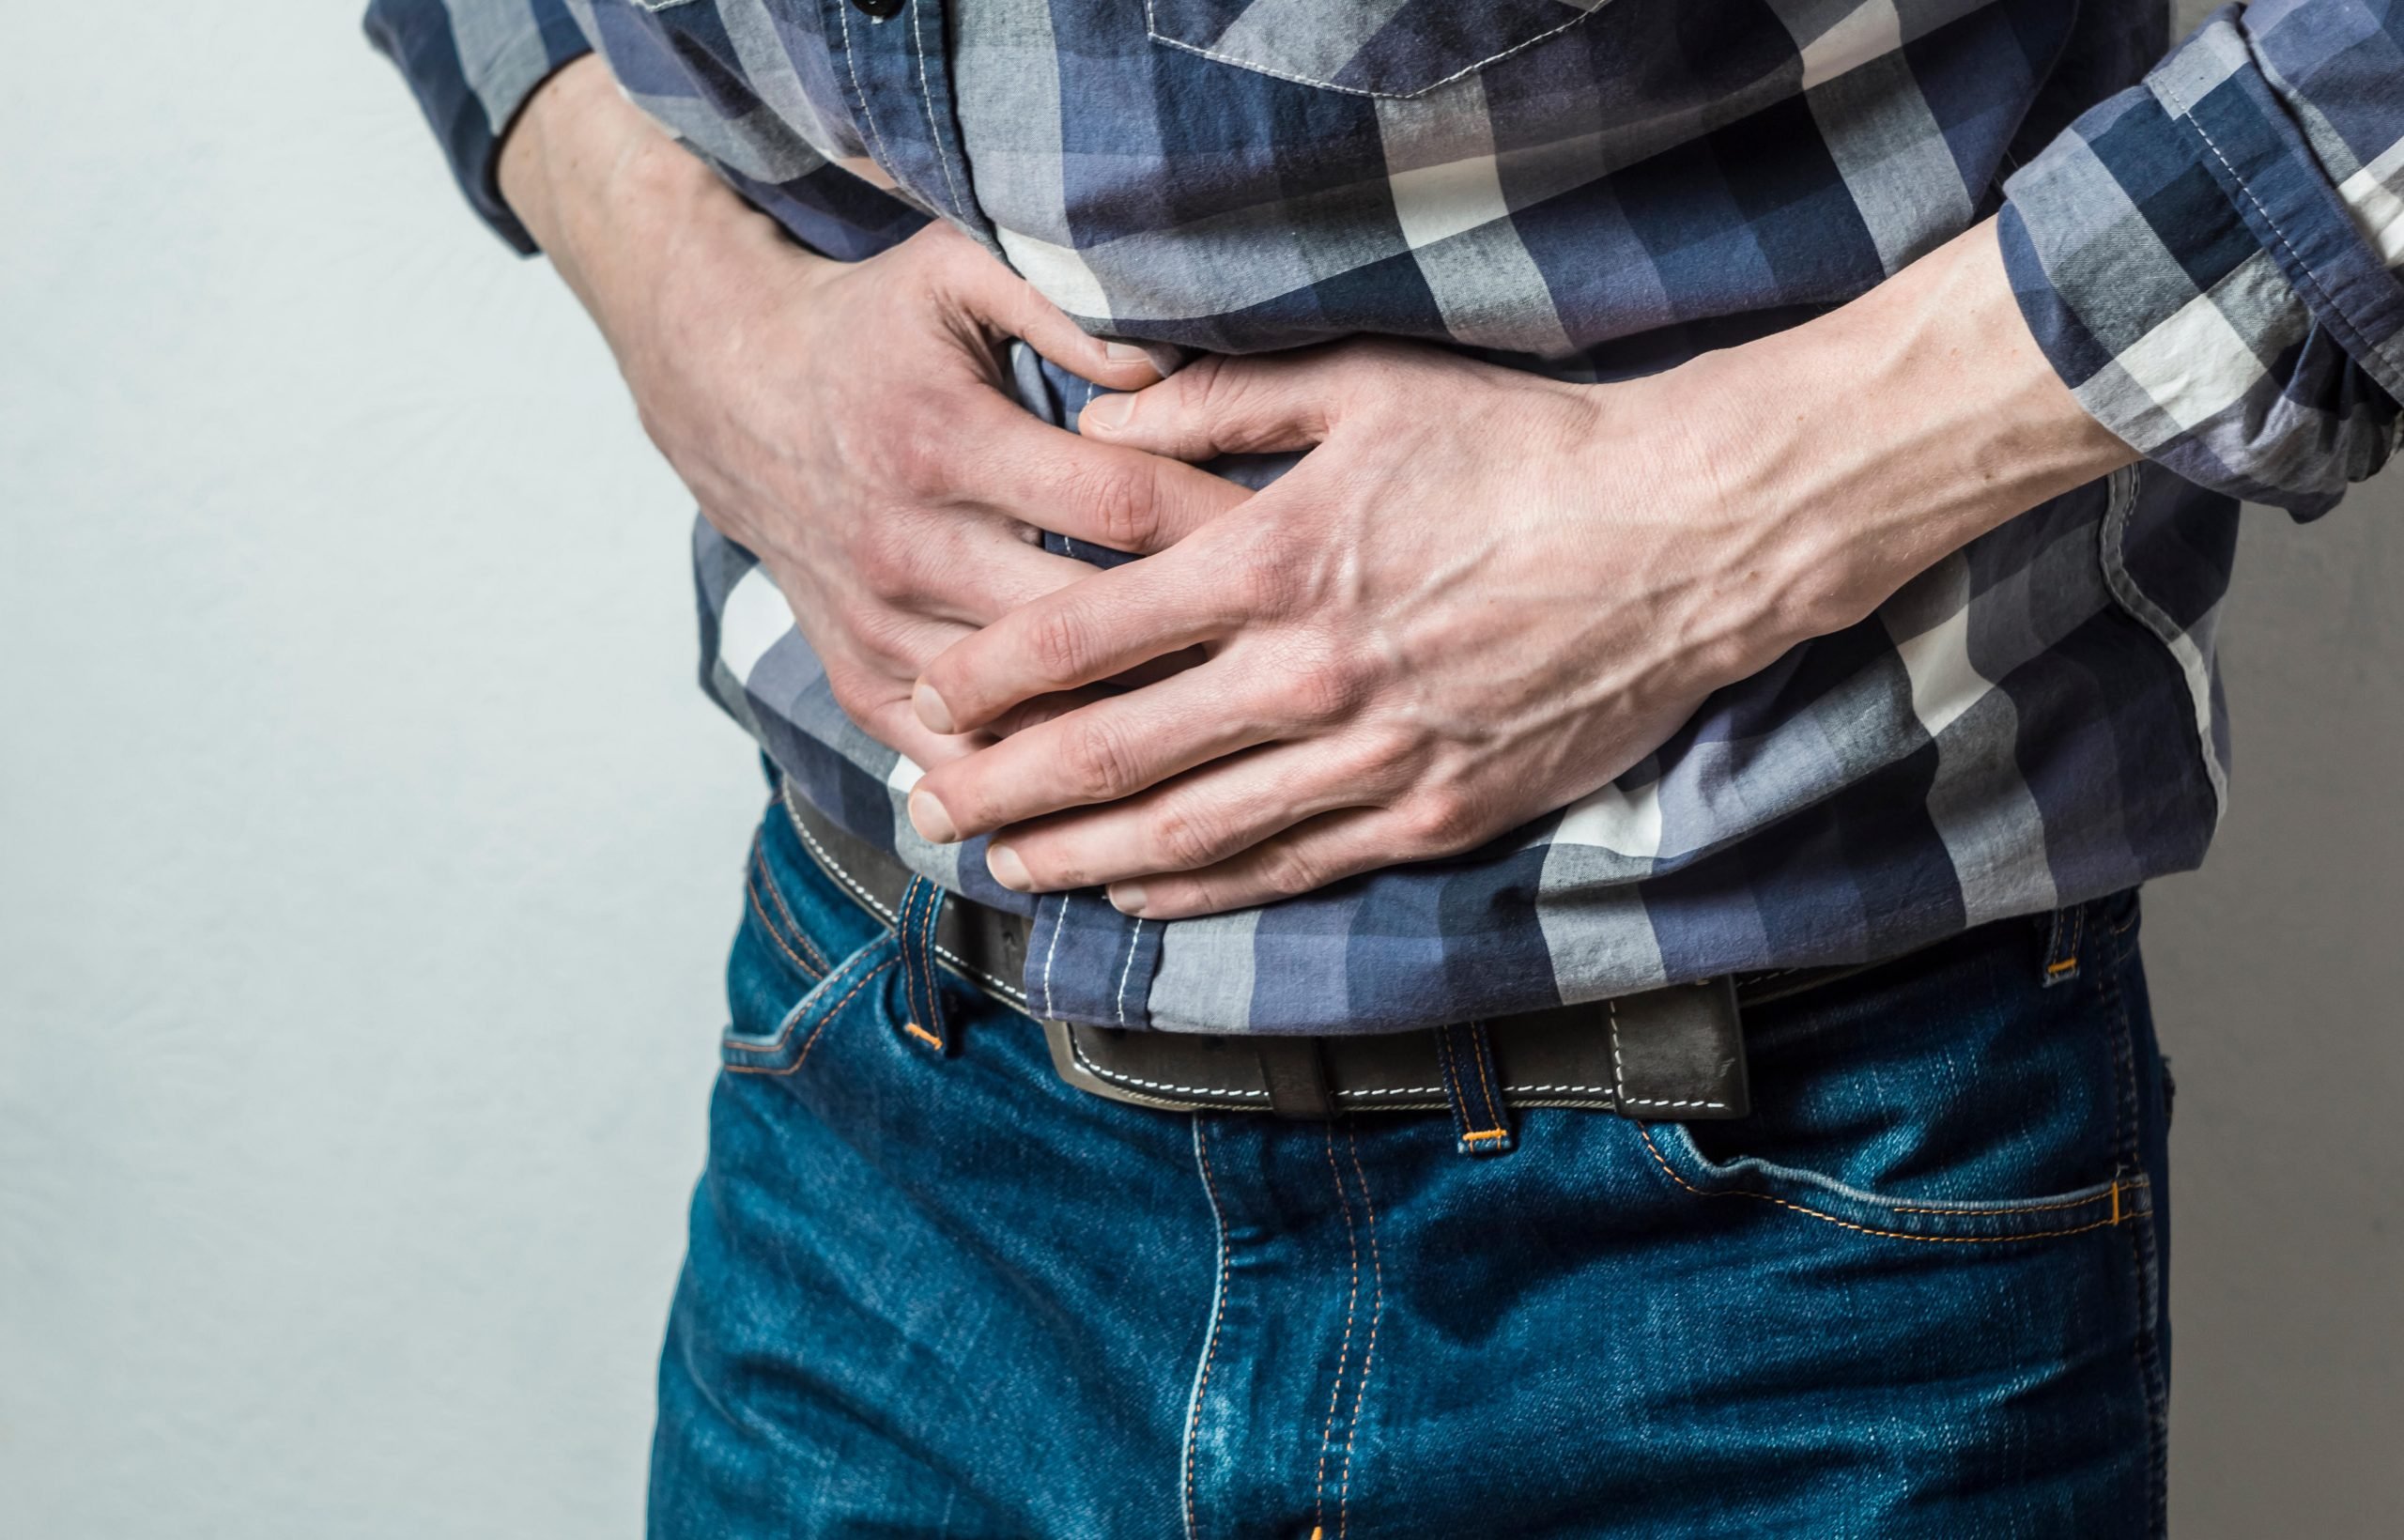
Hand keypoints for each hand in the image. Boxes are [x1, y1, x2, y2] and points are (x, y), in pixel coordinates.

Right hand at [497, 59, 1243, 765]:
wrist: (736, 396)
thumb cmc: (875, 331)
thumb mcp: (955, 274)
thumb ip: (1066, 309)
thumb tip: (1172, 368)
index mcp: (946, 442)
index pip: (1121, 505)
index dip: (1224, 526)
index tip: (1309, 543)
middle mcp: (907, 548)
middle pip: (1085, 626)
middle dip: (1197, 643)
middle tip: (1301, 657)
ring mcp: (879, 628)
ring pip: (1026, 713)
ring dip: (1129, 734)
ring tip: (1238, 744)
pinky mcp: (859, 682)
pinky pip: (961, 761)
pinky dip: (1036, 787)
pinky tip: (1125, 802)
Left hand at [902, 222, 2135, 916]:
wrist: (1685, 536)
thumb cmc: (1521, 447)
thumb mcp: (1365, 386)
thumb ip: (1217, 400)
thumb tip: (1096, 421)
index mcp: (1276, 559)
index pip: (1085, 638)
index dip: (989, 680)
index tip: (926, 701)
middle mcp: (1309, 674)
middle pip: (1114, 754)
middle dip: (1005, 789)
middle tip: (926, 811)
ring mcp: (1373, 758)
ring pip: (1191, 832)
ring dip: (1082, 857)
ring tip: (1004, 868)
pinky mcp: (1433, 814)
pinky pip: (1291, 869)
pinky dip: (1202, 890)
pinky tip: (1137, 896)